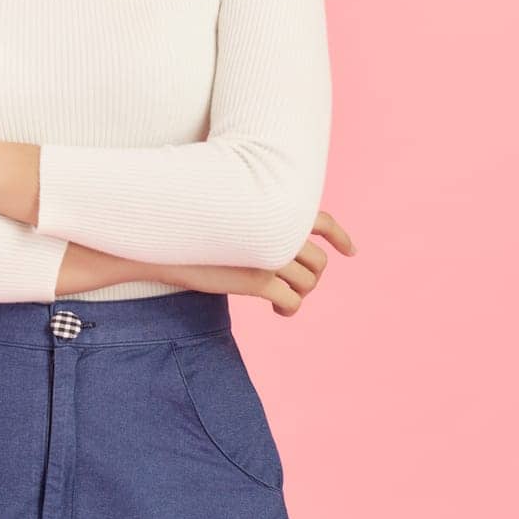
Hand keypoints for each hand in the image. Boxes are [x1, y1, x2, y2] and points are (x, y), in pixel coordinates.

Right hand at [162, 208, 356, 317]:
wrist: (167, 236)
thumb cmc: (195, 222)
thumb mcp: (235, 210)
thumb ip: (263, 219)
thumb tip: (283, 239)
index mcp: (279, 209)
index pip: (323, 221)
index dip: (341, 238)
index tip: (351, 252)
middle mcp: (281, 228)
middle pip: (319, 262)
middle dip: (311, 276)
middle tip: (293, 284)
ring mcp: (271, 255)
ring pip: (309, 283)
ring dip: (299, 293)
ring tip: (280, 297)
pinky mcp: (259, 280)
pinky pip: (292, 301)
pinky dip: (289, 309)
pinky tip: (277, 310)